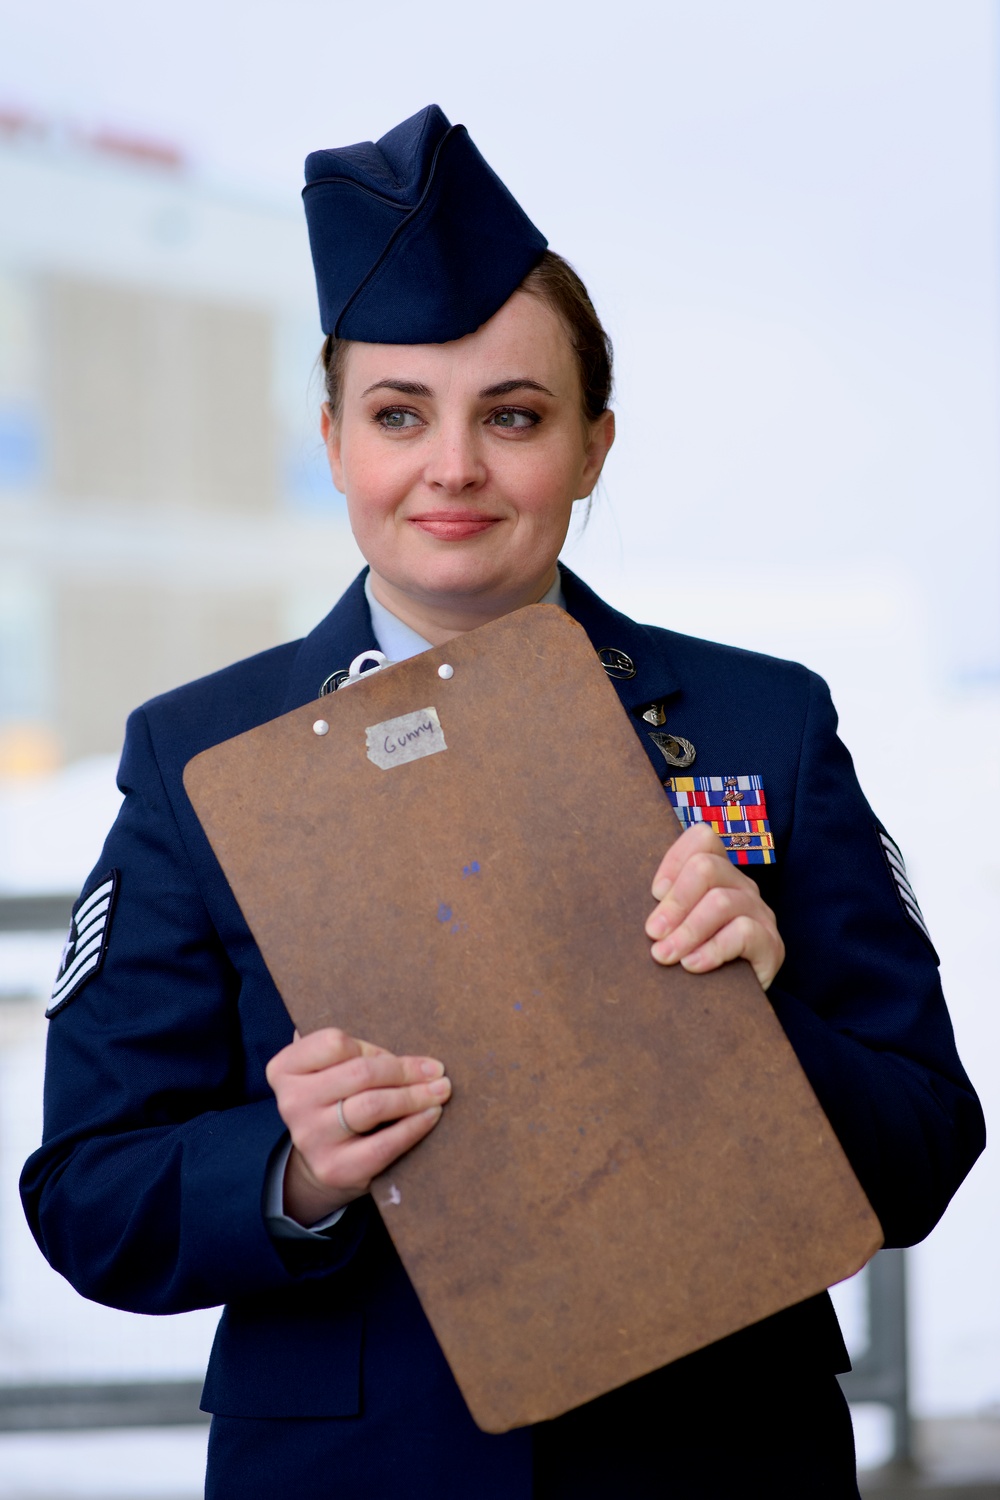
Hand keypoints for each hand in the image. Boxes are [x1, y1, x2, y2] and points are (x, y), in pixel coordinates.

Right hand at [265, 1028, 451, 1225]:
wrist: (323, 1162)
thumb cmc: (336, 1101)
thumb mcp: (331, 1071)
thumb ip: (350, 1052)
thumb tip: (407, 1042)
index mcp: (285, 1068)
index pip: (334, 1043)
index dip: (373, 1049)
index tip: (399, 1055)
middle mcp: (292, 1102)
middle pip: (360, 1074)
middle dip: (405, 1071)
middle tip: (438, 1071)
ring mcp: (310, 1137)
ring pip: (372, 1106)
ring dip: (414, 1096)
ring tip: (440, 1090)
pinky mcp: (334, 1168)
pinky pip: (383, 1144)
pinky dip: (413, 1127)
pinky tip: (431, 1115)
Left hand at [644, 822, 784, 989]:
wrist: (733, 1004)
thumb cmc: (694, 959)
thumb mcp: (675, 928)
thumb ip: (662, 909)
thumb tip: (635, 913)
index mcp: (719, 875)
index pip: (703, 839)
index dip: (673, 859)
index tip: (653, 894)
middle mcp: (741, 887)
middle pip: (706, 867)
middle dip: (674, 902)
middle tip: (652, 933)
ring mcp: (760, 914)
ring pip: (721, 901)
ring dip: (686, 930)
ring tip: (665, 955)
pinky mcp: (771, 944)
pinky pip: (743, 932)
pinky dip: (711, 950)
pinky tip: (692, 965)